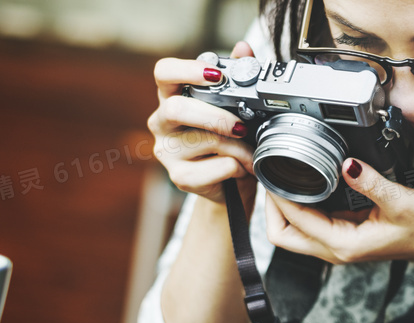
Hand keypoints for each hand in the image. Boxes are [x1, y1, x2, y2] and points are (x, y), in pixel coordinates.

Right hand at [146, 41, 256, 206]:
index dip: (187, 70)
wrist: (232, 183)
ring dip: (238, 148)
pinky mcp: (179, 177)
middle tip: (242, 126)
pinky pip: (215, 168)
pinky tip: (241, 169)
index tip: (216, 75)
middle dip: (217, 117)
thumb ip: (238, 75)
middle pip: (177, 109)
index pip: (164, 72)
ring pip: (205, 141)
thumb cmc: (230, 138)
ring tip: (251, 152)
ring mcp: (166, 151)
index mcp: (173, 96)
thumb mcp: (237, 106)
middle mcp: (162, 121)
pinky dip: (237, 168)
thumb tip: (243, 48)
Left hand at [264, 159, 413, 272]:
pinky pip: (311, 223)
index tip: (270, 169)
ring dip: (283, 205)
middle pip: (282, 235)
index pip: (292, 222)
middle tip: (271, 174)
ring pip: (294, 230)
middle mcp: (336, 249)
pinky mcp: (345, 235)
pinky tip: (306, 182)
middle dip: (270, 207)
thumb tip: (346, 164)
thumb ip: (370, 182)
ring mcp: (339, 244)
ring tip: (282, 174)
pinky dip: (301, 205)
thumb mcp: (401, 201)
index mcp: (343, 244)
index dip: (277, 196)